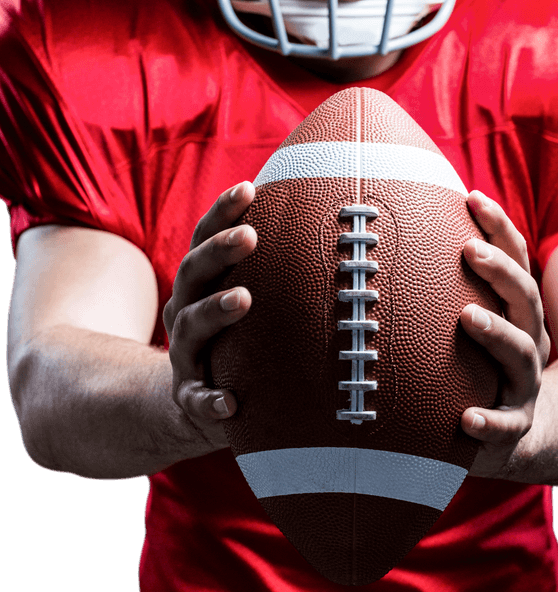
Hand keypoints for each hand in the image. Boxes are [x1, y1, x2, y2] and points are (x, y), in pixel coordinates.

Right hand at [163, 181, 256, 445]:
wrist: (197, 401)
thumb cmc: (239, 338)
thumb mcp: (249, 298)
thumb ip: (276, 268)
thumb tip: (338, 220)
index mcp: (201, 283)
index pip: (205, 238)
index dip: (222, 212)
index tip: (248, 187)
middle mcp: (185, 311)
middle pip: (193, 273)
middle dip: (219, 251)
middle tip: (250, 236)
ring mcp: (185, 355)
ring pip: (189, 328)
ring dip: (214, 311)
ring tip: (243, 298)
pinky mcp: (189, 397)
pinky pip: (196, 400)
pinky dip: (210, 401)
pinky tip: (230, 404)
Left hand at [459, 190, 549, 478]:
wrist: (517, 436)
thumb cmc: (480, 367)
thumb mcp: (473, 325)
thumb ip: (444, 288)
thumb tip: (390, 230)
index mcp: (517, 313)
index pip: (516, 261)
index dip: (499, 227)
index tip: (472, 197)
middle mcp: (527, 342)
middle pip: (525, 299)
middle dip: (500, 271)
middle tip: (469, 250)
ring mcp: (524, 386)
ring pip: (521, 356)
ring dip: (497, 333)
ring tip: (468, 317)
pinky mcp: (514, 428)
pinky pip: (505, 427)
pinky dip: (488, 422)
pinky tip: (464, 418)